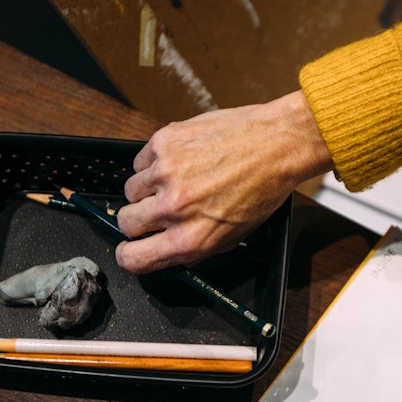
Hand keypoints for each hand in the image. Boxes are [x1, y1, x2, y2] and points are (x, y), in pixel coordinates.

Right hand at [116, 91, 332, 273]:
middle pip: (125, 222)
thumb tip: (166, 253)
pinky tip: (181, 160)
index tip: (131, 248)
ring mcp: (165, 173)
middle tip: (158, 209)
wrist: (276, 145)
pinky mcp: (163, 142)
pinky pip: (140, 161)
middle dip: (138, 220)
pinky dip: (154, 163)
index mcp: (191, 239)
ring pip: (130, 190)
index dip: (129, 254)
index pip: (134, 258)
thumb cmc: (261, 189)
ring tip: (177, 181)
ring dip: (147, 189)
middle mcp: (174, 208)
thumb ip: (195, 248)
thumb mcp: (233, 236)